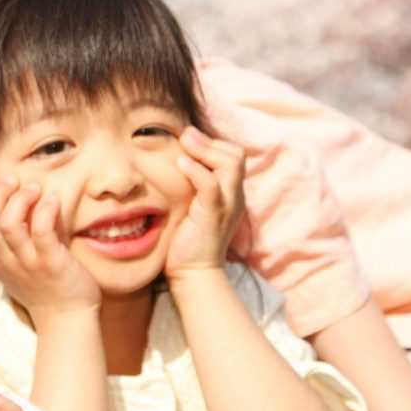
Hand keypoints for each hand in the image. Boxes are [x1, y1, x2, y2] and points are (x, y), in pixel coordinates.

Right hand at [0, 178, 100, 318]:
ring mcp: (27, 264)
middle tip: (14, 180)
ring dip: (20, 199)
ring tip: (34, 188)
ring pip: (8, 224)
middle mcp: (6, 262)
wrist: (67, 319)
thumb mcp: (15, 268)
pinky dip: (45, 210)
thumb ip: (8, 244)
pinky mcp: (51, 264)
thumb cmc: (45, 289)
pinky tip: (53, 200)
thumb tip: (10, 207)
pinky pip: (41, 231)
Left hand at [165, 127, 246, 277]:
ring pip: (231, 163)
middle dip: (210, 141)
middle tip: (185, 136)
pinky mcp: (213, 215)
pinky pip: (211, 185)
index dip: (211, 142)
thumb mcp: (190, 206)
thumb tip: (173, 159)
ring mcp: (226, 205)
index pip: (232, 155)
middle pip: (236, 154)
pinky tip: (180, 163)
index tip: (186, 139)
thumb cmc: (186, 240)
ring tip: (183, 143)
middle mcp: (233, 196)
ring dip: (205, 148)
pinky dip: (196, 170)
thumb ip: (189, 185)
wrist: (193, 274)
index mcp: (229, 193)